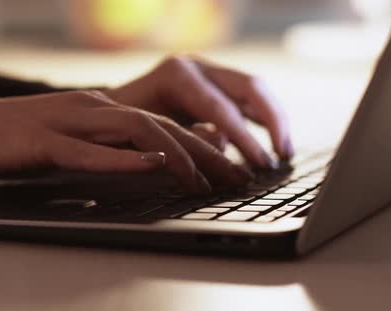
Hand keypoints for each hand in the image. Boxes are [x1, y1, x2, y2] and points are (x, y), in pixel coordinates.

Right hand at [0, 91, 252, 192]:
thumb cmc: (16, 143)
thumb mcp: (72, 143)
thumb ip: (111, 148)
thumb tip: (158, 160)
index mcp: (100, 109)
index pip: (164, 124)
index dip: (204, 146)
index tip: (232, 169)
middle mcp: (92, 109)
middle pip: (162, 126)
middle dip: (206, 153)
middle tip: (237, 177)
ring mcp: (68, 121)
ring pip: (136, 131)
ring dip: (176, 154)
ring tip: (205, 178)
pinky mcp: (42, 141)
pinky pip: (89, 150)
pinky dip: (123, 158)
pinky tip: (151, 164)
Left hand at [105, 56, 293, 168]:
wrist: (107, 112)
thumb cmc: (119, 126)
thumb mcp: (145, 135)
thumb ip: (184, 139)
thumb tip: (222, 142)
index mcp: (177, 74)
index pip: (221, 107)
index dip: (245, 138)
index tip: (261, 165)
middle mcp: (196, 66)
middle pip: (249, 87)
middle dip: (272, 123)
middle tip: (280, 158)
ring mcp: (207, 72)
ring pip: (255, 89)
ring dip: (274, 119)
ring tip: (284, 152)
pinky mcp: (213, 84)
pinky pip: (248, 98)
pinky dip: (263, 118)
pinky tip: (273, 142)